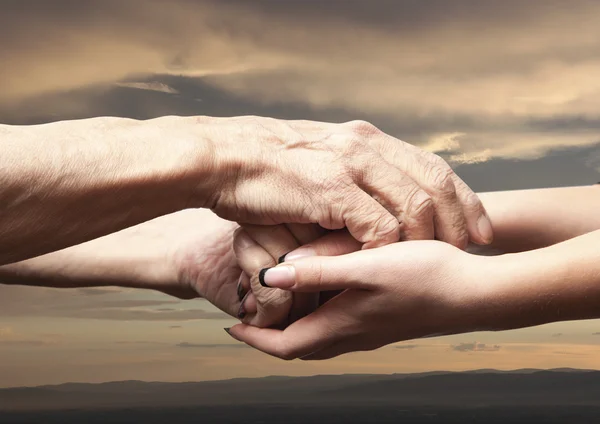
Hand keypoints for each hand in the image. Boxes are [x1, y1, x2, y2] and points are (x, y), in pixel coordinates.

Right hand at [195, 116, 492, 248]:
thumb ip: (351, 175)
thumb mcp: (318, 160)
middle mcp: (365, 145)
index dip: (461, 197)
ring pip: (414, 204)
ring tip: (432, 262)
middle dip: (460, 219)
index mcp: (365, 138)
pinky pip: (378, 225)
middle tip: (472, 248)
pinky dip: (389, 247)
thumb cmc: (265, 168)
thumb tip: (373, 199)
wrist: (221, 158)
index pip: (431, 165)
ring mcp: (350, 165)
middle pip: (434, 183)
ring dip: (427, 237)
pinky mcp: (331, 190)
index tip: (479, 226)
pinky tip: (389, 262)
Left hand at [227, 237, 489, 359]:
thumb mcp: (366, 267)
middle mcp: (352, 334)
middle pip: (298, 345)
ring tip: (278, 302)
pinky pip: (337, 325)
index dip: (254, 338)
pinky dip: (318, 314)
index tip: (230, 325)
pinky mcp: (384, 318)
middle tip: (250, 315)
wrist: (476, 292)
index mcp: (341, 326)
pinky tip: (323, 291)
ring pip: (318, 335)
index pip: (284, 345)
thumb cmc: (425, 277)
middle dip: (269, 335)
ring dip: (293, 324)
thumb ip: (318, 272)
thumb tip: (270, 276)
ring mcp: (369, 329)